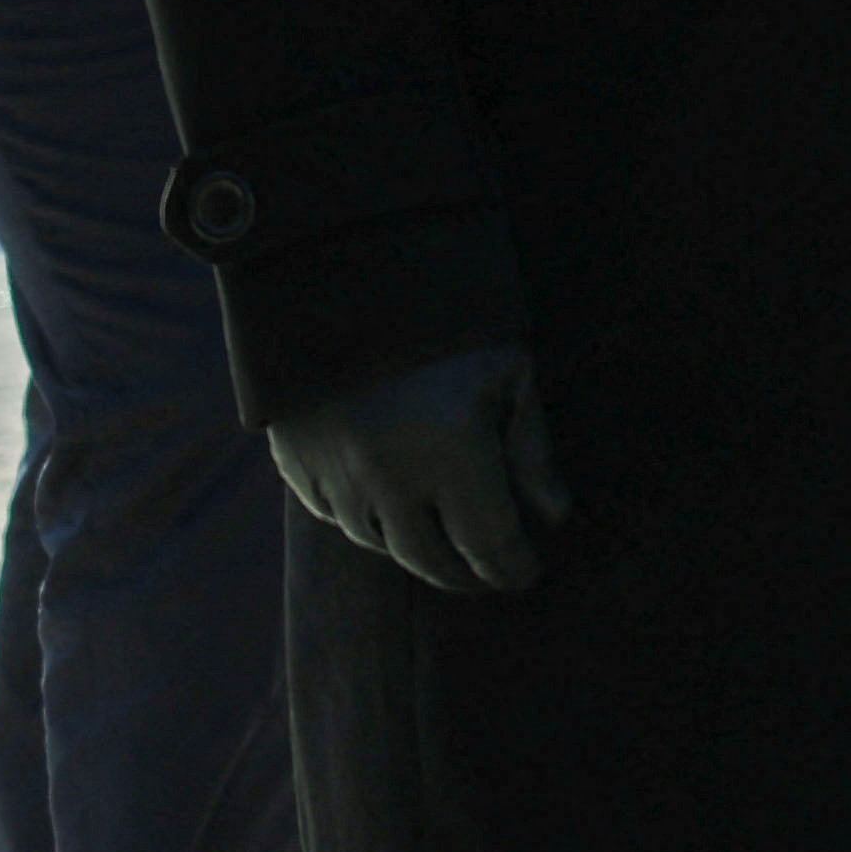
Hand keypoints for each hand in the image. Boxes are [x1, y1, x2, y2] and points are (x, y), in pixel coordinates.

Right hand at [271, 343, 568, 594]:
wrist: (342, 276)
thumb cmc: (447, 322)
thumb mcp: (509, 371)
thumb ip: (531, 449)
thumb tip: (553, 516)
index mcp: (453, 453)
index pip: (489, 543)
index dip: (511, 567)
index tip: (527, 575)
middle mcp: (390, 478)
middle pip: (431, 560)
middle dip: (466, 574)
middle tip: (489, 574)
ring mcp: (337, 477)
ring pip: (381, 544)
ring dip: (417, 552)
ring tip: (445, 545)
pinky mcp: (297, 466)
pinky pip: (336, 517)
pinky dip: (369, 524)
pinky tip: (393, 515)